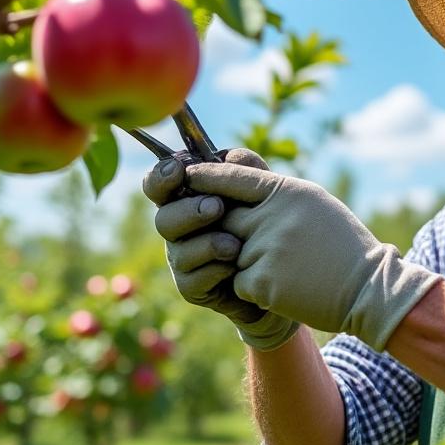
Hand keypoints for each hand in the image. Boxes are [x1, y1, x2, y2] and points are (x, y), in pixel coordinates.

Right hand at [142, 148, 298, 350]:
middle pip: (163, 219)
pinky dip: (215, 271)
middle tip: (217, 208)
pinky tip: (235, 267)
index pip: (159, 185)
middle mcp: (179, 229)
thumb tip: (229, 156)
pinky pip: (193, 280)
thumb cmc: (266, 223)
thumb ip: (247, 168)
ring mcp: (183, 260)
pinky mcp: (193, 288)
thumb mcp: (263, 190)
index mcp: (187, 199)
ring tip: (234, 245)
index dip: (161, 177)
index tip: (178, 170)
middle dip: (189, 212)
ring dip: (207, 244)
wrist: (285, 273)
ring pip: (178, 251)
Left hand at [185, 161, 441, 351]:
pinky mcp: (260, 281)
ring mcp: (263, 249)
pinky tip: (286, 289)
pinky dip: (256, 288)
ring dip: (248, 263)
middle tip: (246, 240)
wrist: (368, 289)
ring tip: (287, 270)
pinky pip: (239, 282)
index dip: (208, 176)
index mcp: (285, 192)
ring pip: (229, 253)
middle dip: (227, 230)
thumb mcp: (314, 204)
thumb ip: (276, 193)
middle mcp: (270, 216)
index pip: (233, 176)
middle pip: (223, 217)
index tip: (189, 175)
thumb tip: (237, 178)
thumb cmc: (343, 245)